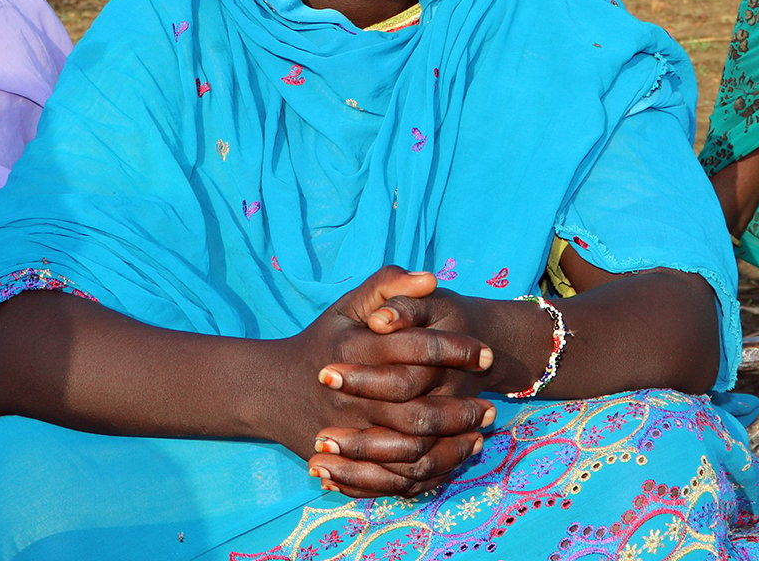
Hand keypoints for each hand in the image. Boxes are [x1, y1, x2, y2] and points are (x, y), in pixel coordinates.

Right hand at [264, 267, 492, 480]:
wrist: (269, 390)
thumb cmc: (320, 341)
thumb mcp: (348, 305)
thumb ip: (388, 285)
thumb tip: (431, 279)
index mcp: (355, 351)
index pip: (417, 350)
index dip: (457, 352)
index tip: (486, 355)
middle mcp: (352, 396)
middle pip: (418, 410)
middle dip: (462, 410)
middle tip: (489, 405)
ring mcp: (347, 434)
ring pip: (411, 451)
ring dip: (452, 445)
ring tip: (480, 433)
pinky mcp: (345, 463)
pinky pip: (394, 478)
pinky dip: (428, 473)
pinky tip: (452, 459)